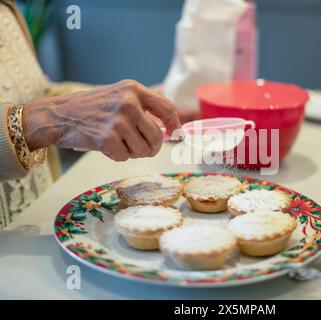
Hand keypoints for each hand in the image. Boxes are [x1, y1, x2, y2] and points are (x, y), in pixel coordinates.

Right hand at [22, 79, 181, 160]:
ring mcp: (118, 121)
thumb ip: (143, 108)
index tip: (177, 135)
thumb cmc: (90, 108)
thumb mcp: (118, 96)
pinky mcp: (107, 138)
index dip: (175, 124)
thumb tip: (170, 129)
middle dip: (151, 147)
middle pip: (157, 136)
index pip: (167, 107)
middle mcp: (128, 103)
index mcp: (133, 90)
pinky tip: (105, 145)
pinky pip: (125, 157)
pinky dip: (117, 156)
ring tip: (118, 142)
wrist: (57, 115)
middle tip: (141, 148)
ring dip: (133, 152)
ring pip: (143, 150)